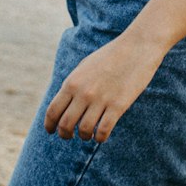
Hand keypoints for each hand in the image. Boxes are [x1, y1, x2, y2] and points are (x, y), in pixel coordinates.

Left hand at [44, 34, 163, 142]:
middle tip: (69, 136)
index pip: (53, 111)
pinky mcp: (118, 106)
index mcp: (72, 81)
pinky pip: (103, 131)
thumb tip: (63, 105)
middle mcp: (84, 92)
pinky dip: (100, 138)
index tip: (51, 131)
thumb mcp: (85, 67)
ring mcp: (101, 100)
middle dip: (65, 134)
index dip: (49, 125)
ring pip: (84, 131)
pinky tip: (101, 135)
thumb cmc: (110, 56)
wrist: (137, 47)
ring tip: (88, 135)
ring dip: (84, 136)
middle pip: (65, 124)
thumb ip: (73, 85)